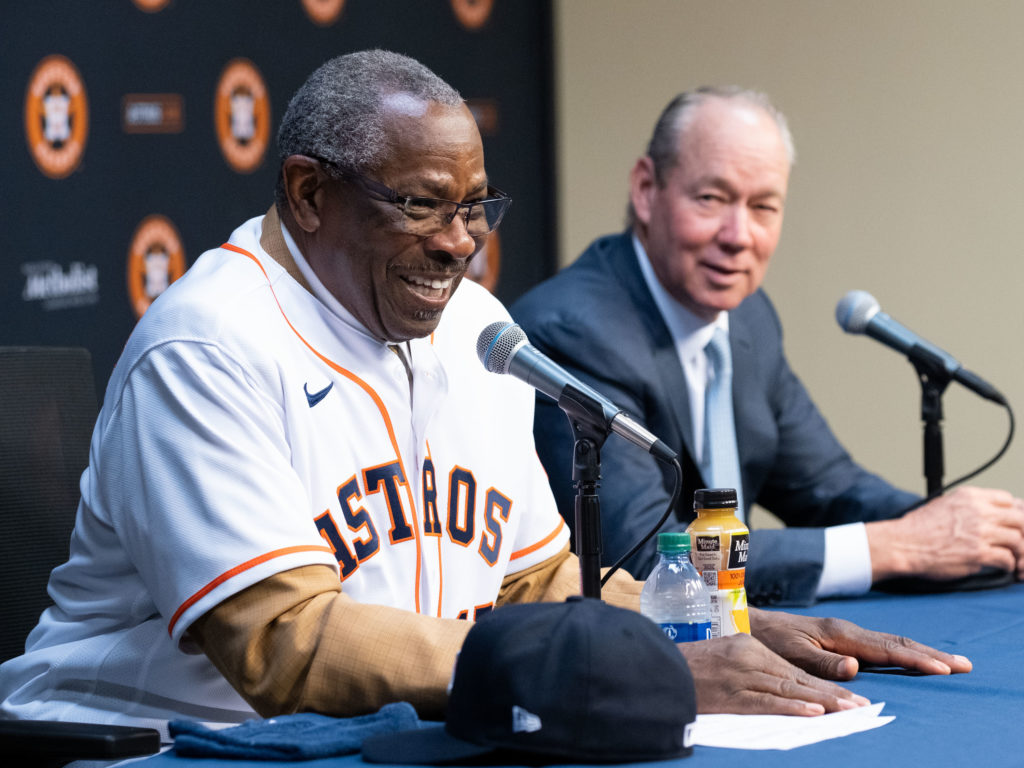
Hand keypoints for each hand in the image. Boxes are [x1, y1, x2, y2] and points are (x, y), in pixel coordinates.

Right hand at [678, 632, 869, 715]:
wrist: (657, 668)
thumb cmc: (689, 667)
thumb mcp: (725, 656)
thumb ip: (752, 666)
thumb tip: (785, 687)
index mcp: (749, 647)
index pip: (794, 670)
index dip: (825, 685)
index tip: (851, 697)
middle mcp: (749, 658)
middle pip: (798, 679)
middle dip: (833, 695)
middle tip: (862, 707)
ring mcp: (740, 675)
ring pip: (789, 690)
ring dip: (822, 702)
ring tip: (849, 712)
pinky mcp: (731, 694)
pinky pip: (766, 702)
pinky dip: (791, 707)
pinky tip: (812, 712)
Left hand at [749, 607, 971, 679]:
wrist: (751, 623)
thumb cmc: (768, 640)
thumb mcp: (791, 652)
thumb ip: (822, 661)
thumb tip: (856, 667)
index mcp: (839, 634)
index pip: (886, 649)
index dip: (915, 661)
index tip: (943, 669)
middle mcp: (847, 631)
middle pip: (897, 643)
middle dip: (931, 655)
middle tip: (964, 665)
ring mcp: (846, 634)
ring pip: (892, 643)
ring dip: (922, 653)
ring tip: (949, 663)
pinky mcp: (841, 638)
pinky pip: (881, 646)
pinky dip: (904, 653)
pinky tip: (914, 660)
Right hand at [866, 486, 1023, 581]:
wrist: (903, 544)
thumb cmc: (917, 528)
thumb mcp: (943, 504)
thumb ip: (968, 507)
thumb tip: (986, 515)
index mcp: (969, 497)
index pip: (1008, 501)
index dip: (1014, 513)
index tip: (1014, 524)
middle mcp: (978, 512)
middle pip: (1019, 520)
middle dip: (1022, 533)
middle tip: (1019, 544)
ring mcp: (980, 533)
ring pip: (1017, 540)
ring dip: (1018, 552)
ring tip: (1013, 558)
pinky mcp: (979, 554)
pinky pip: (1007, 559)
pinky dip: (1009, 566)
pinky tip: (1003, 568)